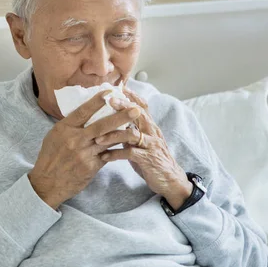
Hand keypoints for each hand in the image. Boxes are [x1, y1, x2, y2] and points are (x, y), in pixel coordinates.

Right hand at [29, 91, 141, 209]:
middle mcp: (75, 139)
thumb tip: (84, 112)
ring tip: (137, 127)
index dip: (97, 101)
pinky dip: (117, 149)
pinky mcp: (91, 166)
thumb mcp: (54, 135)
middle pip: (101, 125)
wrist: (47, 182)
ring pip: (108, 140)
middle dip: (120, 116)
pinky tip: (127, 144)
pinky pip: (108, 155)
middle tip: (135, 109)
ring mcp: (84, 153)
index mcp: (64, 128)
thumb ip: (70, 125)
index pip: (83, 111)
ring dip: (124, 132)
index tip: (110, 91)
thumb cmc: (50, 156)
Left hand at [98, 89, 191, 209]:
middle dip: (122, 106)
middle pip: (138, 114)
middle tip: (108, 101)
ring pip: (132, 134)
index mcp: (149, 126)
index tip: (118, 86)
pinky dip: (115, 154)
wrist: (170, 180)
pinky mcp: (148, 159)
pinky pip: (130, 153)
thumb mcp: (141, 142)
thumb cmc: (152, 159)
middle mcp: (152, 132)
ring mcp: (151, 145)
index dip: (131, 95)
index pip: (141, 106)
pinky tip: (104, 156)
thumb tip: (113, 121)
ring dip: (113, 134)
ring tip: (97, 138)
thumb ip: (130, 131)